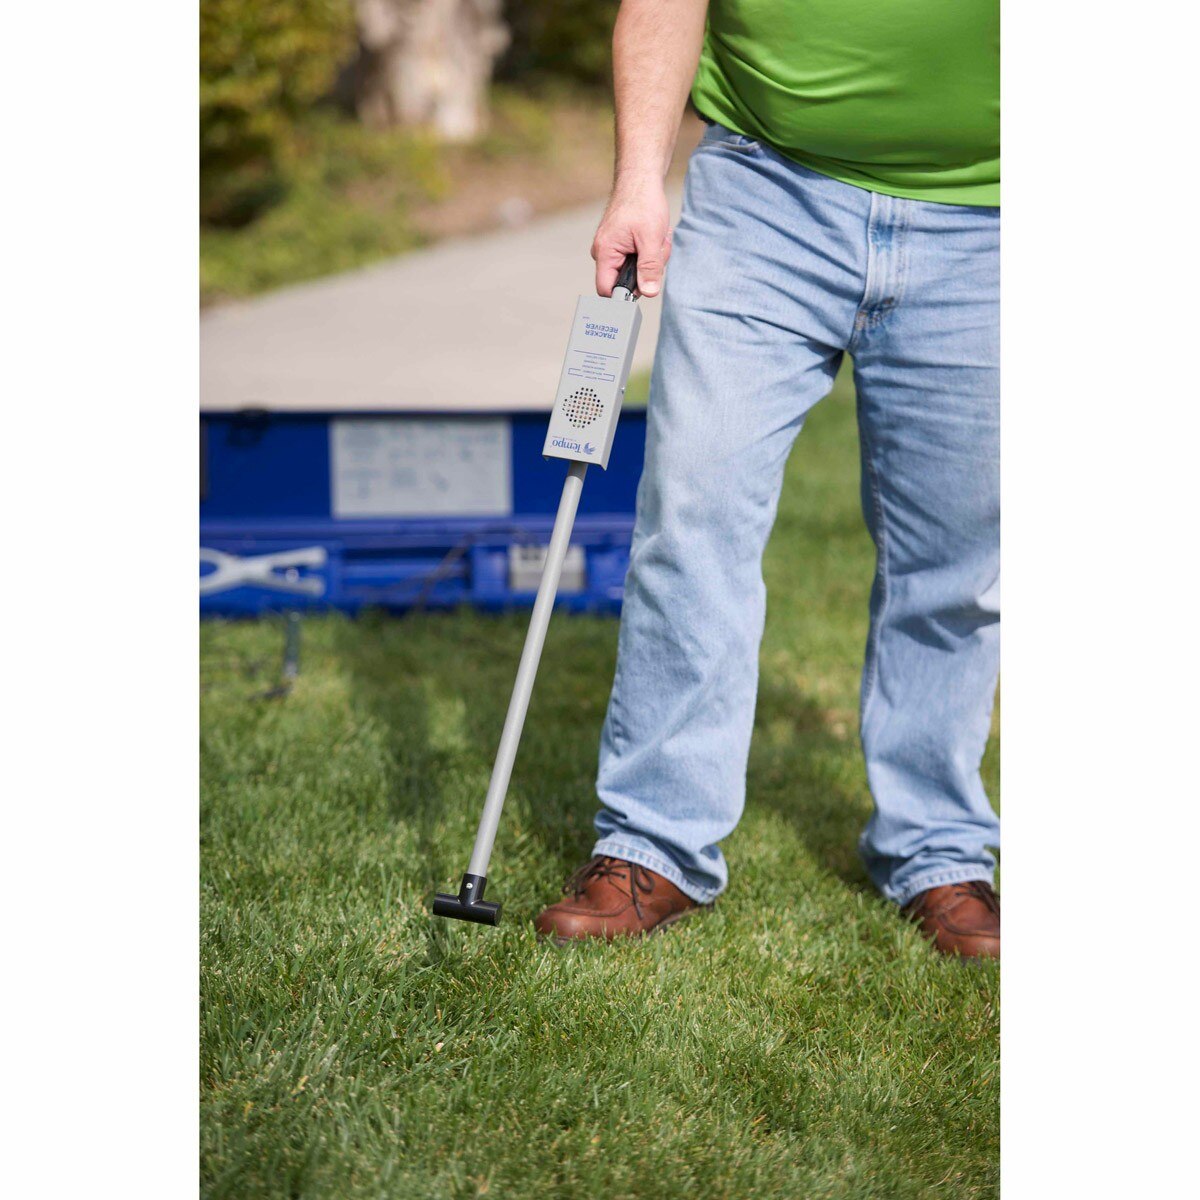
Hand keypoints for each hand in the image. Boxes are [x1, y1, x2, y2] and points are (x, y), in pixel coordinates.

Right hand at [591, 181, 671, 297]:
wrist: (640, 179)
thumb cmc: (643, 203)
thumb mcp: (651, 239)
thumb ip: (649, 268)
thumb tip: (648, 293)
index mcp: (605, 253)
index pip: (607, 290)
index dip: (624, 295)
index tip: (644, 288)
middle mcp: (604, 252)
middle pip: (625, 280)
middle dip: (646, 270)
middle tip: (657, 249)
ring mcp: (612, 248)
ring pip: (634, 269)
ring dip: (652, 258)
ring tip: (657, 237)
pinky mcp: (621, 243)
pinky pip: (636, 257)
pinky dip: (649, 250)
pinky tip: (654, 235)